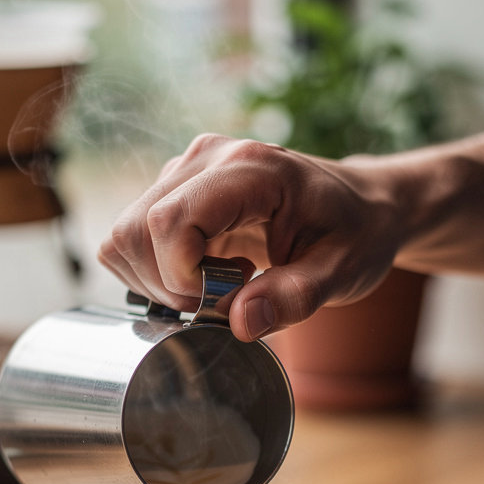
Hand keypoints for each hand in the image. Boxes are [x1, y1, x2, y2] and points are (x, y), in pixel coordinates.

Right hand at [98, 133, 397, 340]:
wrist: (360, 208)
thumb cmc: (355, 234)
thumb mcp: (342, 272)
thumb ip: (295, 297)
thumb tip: (239, 324)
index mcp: (249, 169)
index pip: (170, 221)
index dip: (182, 276)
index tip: (224, 297)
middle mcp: (205, 159)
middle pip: (134, 231)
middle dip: (167, 286)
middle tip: (221, 298)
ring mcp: (183, 172)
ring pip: (123, 238)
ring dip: (157, 282)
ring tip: (214, 285)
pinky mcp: (173, 192)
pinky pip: (130, 241)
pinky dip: (154, 274)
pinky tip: (202, 274)